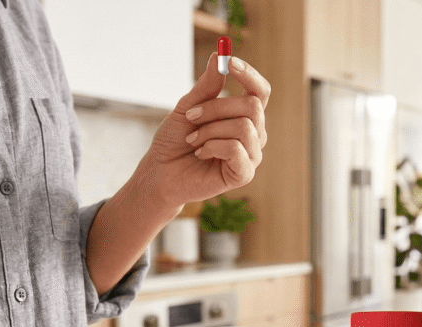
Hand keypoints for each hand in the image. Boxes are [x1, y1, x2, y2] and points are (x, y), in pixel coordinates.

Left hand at [135, 52, 270, 210]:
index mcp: (243, 116)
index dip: (249, 75)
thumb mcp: (187, 107)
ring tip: (193, 140)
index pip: (260, 91)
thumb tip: (218, 56)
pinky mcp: (244, 174)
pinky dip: (212, 146)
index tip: (230, 61)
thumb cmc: (175, 141)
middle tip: (191, 116)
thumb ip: (206, 86)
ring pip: (244, 127)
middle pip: (252, 105)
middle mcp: (254, 134)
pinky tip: (200, 153)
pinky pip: (237, 149)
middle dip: (216, 107)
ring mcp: (252, 155)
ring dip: (210, 130)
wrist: (161, 172)